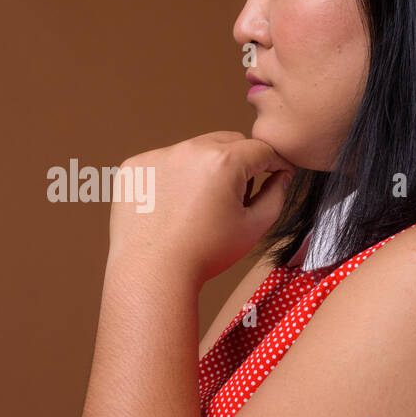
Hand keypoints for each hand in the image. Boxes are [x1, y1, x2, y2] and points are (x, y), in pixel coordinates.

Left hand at [107, 131, 295, 287]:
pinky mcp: (135, 167)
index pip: (260, 149)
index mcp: (223, 161)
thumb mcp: (253, 227)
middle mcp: (189, 150)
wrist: (152, 274)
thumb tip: (281, 175)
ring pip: (194, 152)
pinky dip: (171, 178)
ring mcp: (158, 155)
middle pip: (228, 142)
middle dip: (240, 162)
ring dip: (204, 169)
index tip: (277, 173)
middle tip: (237, 196)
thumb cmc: (204, 255)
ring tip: (198, 208)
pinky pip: (163, 163)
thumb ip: (276, 195)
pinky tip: (171, 208)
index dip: (274, 162)